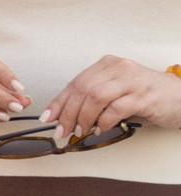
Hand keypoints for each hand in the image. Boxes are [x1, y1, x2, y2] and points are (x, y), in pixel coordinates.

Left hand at [43, 56, 180, 138]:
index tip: (48, 118)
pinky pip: (116, 108)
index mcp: (107, 65)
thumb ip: (94, 99)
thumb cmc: (147, 96)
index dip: (59, 102)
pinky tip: (101, 129)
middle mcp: (118, 68)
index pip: (76, 82)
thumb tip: (66, 117)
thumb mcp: (117, 92)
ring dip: (84, 117)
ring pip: (96, 97)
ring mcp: (132, 81)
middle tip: (63, 131)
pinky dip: (104, 121)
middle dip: (68, 113)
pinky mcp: (145, 96)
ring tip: (81, 131)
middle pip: (83, 89)